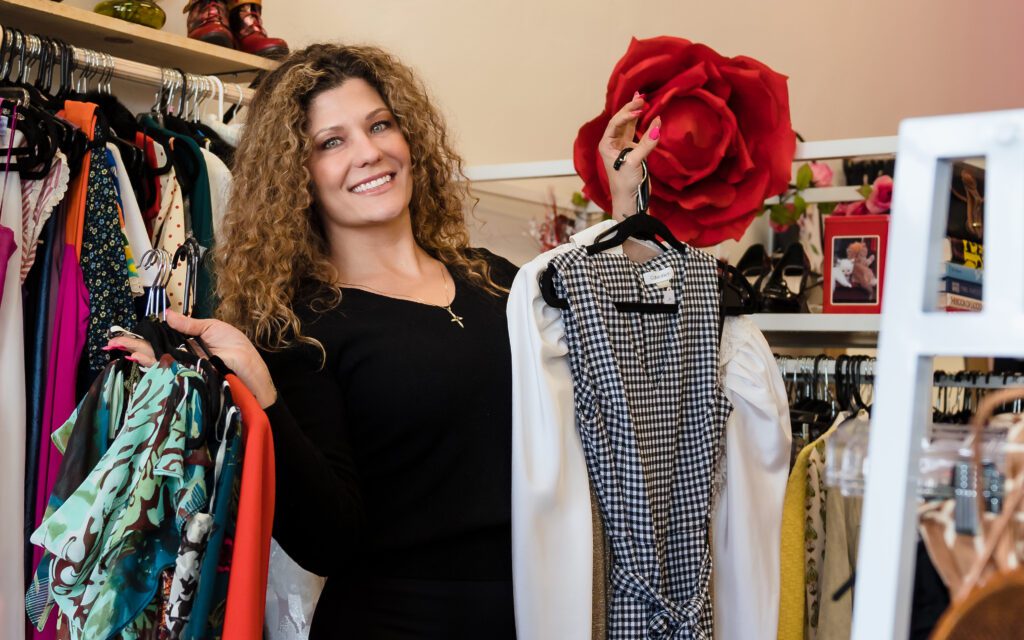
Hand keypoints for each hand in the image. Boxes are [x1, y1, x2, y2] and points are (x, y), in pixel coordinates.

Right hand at [104, 311, 278, 408]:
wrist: (254, 372)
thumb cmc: (238, 350)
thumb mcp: (213, 329)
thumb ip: (189, 324)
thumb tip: (166, 314)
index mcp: (188, 346)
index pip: (161, 341)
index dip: (143, 339)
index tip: (123, 336)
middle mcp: (184, 358)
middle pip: (155, 352)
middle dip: (134, 346)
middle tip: (112, 343)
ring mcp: (186, 369)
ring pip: (158, 362)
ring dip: (139, 354)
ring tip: (121, 348)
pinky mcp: (191, 377)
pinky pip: (170, 370)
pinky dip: (155, 364)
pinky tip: (139, 359)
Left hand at [598, 91, 661, 220]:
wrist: (629, 201)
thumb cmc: (625, 183)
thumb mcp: (634, 162)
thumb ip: (647, 142)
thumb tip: (658, 123)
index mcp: (606, 144)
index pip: (615, 123)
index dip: (626, 114)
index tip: (638, 110)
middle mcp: (613, 143)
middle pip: (622, 121)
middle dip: (631, 109)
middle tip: (641, 97)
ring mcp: (623, 146)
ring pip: (630, 125)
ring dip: (636, 113)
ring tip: (642, 99)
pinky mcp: (633, 151)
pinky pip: (638, 133)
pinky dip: (643, 124)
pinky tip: (647, 114)